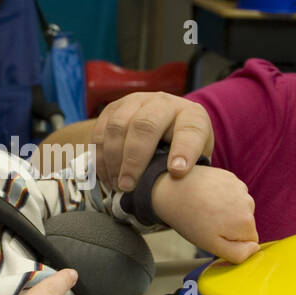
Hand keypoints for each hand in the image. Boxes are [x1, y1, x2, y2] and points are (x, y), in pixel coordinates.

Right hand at [92, 92, 213, 192]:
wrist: (162, 130)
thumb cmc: (182, 153)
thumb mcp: (195, 161)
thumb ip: (189, 172)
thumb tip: (176, 192)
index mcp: (192, 115)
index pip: (189, 130)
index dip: (183, 150)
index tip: (176, 172)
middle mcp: (164, 103)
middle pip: (145, 125)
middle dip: (134, 159)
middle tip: (128, 187)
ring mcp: (136, 102)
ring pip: (118, 126)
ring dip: (113, 160)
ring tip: (117, 185)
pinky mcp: (114, 108)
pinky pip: (100, 131)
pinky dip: (100, 158)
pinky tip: (107, 177)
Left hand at [151, 165, 259, 263]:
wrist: (172, 191)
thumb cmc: (190, 221)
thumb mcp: (213, 246)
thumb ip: (239, 254)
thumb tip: (254, 248)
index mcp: (246, 222)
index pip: (250, 240)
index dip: (232, 241)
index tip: (215, 234)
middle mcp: (248, 202)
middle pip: (246, 223)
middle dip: (230, 225)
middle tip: (208, 222)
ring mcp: (240, 187)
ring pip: (239, 208)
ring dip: (226, 210)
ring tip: (206, 209)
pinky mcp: (230, 177)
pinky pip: (232, 194)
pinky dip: (222, 196)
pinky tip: (207, 197)